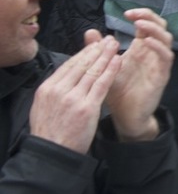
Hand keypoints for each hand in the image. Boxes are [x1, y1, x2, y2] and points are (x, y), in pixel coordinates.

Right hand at [29, 36, 122, 153]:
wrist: (53, 153)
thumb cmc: (51, 133)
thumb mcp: (43, 107)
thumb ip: (55, 91)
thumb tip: (65, 77)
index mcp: (47, 88)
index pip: (68, 66)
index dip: (83, 54)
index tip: (94, 45)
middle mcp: (59, 90)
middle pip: (81, 65)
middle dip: (96, 50)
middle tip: (108, 40)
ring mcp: (73, 98)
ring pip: (92, 72)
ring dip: (106, 56)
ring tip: (115, 44)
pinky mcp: (87, 107)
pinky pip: (102, 84)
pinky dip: (111, 70)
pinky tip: (119, 60)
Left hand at [104, 9, 173, 141]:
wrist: (125, 115)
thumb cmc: (117, 91)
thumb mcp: (104, 66)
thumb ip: (98, 49)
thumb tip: (90, 31)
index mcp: (141, 48)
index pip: (148, 24)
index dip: (141, 14)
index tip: (126, 13)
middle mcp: (153, 52)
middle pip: (161, 26)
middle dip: (149, 16)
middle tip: (133, 15)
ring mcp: (159, 63)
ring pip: (166, 38)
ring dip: (155, 29)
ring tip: (140, 25)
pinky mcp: (162, 75)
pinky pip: (166, 57)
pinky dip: (158, 46)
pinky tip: (146, 42)